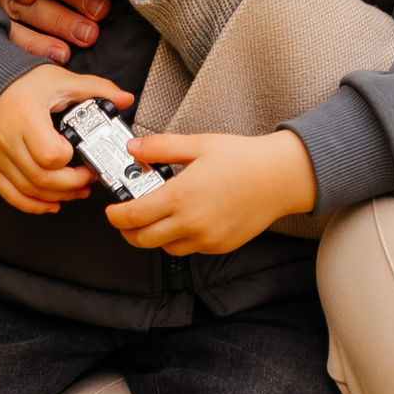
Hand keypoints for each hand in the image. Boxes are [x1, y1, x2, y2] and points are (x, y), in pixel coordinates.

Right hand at [0, 66, 133, 214]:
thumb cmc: (25, 84)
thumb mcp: (62, 80)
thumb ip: (96, 90)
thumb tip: (126, 99)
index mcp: (26, 117)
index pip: (49, 153)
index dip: (70, 159)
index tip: (84, 152)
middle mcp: (8, 140)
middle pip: (41, 177)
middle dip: (71, 183)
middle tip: (89, 177)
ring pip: (28, 190)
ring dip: (57, 197)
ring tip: (77, 190)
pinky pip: (10, 195)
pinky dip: (33, 204)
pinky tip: (51, 204)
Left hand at [107, 131, 318, 255]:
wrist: (281, 177)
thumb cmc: (243, 158)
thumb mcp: (199, 144)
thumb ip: (161, 147)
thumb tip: (133, 148)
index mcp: (181, 195)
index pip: (133, 216)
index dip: (115, 216)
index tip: (112, 210)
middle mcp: (191, 222)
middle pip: (143, 240)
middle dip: (128, 231)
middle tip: (127, 218)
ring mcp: (206, 238)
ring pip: (165, 248)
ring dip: (154, 236)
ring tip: (159, 216)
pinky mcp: (219, 246)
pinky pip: (189, 249)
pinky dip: (180, 239)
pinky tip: (187, 219)